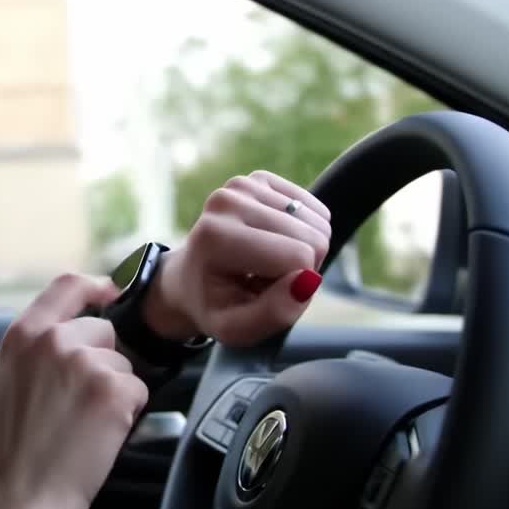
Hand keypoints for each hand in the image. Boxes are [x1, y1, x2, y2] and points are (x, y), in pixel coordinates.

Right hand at [0, 275, 148, 508]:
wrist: (21, 496)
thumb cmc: (9, 450)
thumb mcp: (3, 380)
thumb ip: (32, 348)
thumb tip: (62, 331)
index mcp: (22, 335)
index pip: (67, 285)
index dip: (95, 286)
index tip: (110, 292)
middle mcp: (55, 341)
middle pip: (104, 331)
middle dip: (102, 360)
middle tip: (80, 401)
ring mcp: (87, 363)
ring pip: (123, 364)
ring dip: (114, 389)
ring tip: (83, 422)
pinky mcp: (115, 390)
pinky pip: (138, 390)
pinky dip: (127, 412)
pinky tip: (99, 433)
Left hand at [148, 170, 331, 346]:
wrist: (190, 279)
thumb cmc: (215, 306)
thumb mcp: (235, 329)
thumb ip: (273, 314)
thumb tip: (308, 281)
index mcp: (216, 237)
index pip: (298, 258)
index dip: (295, 287)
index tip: (263, 292)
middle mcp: (227, 201)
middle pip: (312, 238)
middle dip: (301, 269)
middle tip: (264, 279)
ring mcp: (243, 185)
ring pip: (318, 223)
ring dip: (302, 251)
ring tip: (265, 262)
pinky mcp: (259, 179)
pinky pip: (315, 209)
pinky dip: (304, 231)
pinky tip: (274, 242)